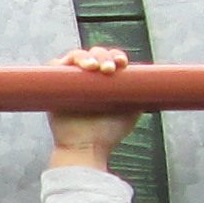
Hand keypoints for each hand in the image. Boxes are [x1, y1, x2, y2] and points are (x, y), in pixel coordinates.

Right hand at [49, 44, 134, 171]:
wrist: (87, 148)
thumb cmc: (108, 134)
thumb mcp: (131, 111)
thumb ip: (138, 94)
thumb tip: (151, 80)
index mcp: (104, 81)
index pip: (109, 59)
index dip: (116, 56)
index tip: (122, 63)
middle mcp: (87, 79)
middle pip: (94, 54)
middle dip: (104, 56)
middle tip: (109, 69)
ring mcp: (69, 82)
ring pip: (76, 56)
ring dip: (86, 57)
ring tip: (94, 67)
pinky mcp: (53, 88)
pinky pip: (55, 65)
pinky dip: (65, 61)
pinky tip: (77, 68)